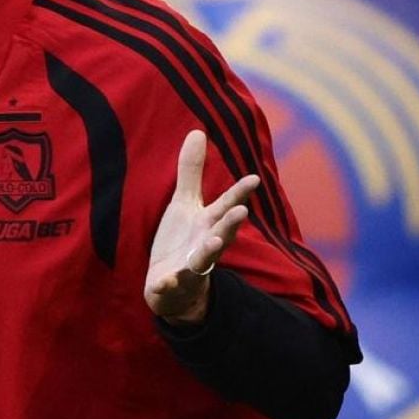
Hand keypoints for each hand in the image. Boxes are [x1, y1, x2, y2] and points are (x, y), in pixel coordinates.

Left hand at [145, 130, 259, 324]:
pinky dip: (168, 284)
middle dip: (230, 224)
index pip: (226, 206)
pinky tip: (163, 282)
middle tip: (242, 212)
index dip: (239, 193)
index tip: (254, 179)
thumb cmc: (183, 240)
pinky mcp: (171, 284)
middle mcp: (205, 244)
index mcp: (208, 224)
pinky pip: (170, 285)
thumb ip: (191, 171)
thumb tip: (197, 131)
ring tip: (214, 243)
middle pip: (221, 233)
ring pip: (203, 260)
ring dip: (208, 252)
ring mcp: (190, 267)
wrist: (172, 287)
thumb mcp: (184, 204)